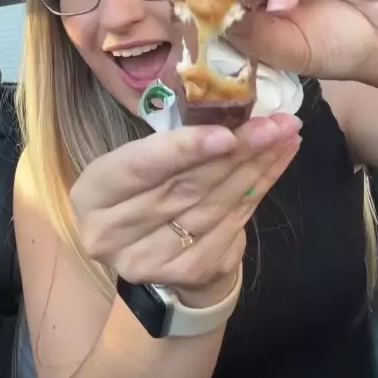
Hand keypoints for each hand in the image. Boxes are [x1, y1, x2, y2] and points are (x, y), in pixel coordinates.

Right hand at [71, 114, 300, 307]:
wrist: (151, 249)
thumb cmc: (145, 186)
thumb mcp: (141, 160)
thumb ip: (172, 143)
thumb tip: (230, 105)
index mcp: (93, 193)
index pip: (140, 167)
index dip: (184, 149)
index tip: (227, 133)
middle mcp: (111, 233)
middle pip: (185, 187)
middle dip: (237, 152)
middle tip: (275, 124)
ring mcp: (150, 260)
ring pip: (214, 206)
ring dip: (257, 168)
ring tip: (284, 136)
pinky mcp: (188, 272)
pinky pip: (232, 225)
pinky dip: (260, 189)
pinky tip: (277, 162)